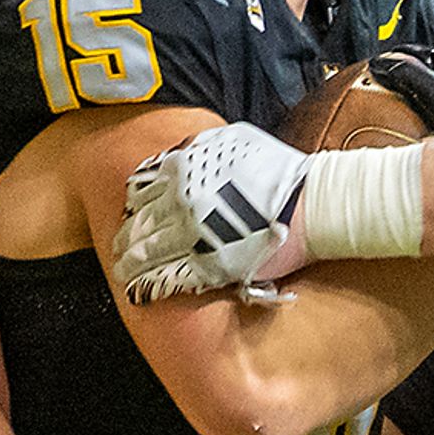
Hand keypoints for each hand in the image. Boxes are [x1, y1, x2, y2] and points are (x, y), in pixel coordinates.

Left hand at [113, 124, 309, 303]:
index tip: (131, 215)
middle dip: (127, 237)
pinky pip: (168, 276)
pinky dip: (150, 284)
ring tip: (124, 271)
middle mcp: (182, 198)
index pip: (144, 188)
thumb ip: (203, 151)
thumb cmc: (281, 176)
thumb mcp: (235, 144)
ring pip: (147, 250)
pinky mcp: (208, 263)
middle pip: (141, 221)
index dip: (135, 205)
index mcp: (186, 168)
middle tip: (119, 249)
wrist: (314, 204)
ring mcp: (193, 232)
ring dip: (131, 263)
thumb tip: (183, 155)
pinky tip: (142, 290)